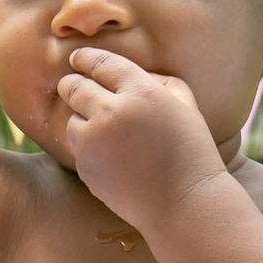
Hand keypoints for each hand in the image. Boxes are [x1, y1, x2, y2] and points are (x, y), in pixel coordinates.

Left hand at [55, 48, 224, 228]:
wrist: (184, 204)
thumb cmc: (191, 152)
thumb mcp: (185, 105)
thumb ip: (158, 80)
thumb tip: (124, 73)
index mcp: (140, 91)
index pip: (100, 63)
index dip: (84, 58)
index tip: (77, 58)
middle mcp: (112, 112)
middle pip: (73, 87)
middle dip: (72, 85)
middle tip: (73, 87)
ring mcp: (94, 142)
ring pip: (71, 120)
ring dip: (82, 120)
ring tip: (107, 133)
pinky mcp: (85, 167)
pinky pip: (78, 148)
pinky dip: (88, 148)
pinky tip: (112, 157)